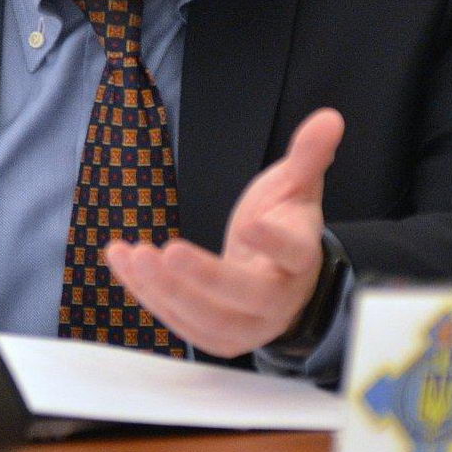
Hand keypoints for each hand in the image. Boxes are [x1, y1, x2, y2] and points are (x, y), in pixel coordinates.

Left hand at [104, 107, 343, 356]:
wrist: (282, 277)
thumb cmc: (286, 223)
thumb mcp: (297, 187)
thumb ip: (308, 155)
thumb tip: (330, 117)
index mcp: (300, 258)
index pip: (293, 253)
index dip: (273, 241)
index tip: (249, 224)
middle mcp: (277, 299)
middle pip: (244, 295)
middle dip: (203, 276)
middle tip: (167, 251)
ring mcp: (246, 324)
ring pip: (206, 318)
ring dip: (163, 290)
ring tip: (133, 255)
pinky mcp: (214, 335)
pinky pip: (178, 321)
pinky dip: (147, 294)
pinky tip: (122, 262)